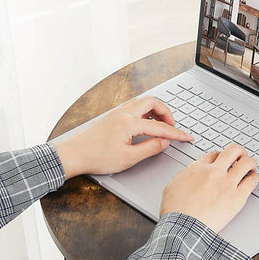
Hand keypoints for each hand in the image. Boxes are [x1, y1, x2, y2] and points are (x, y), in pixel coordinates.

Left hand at [54, 96, 191, 177]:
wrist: (72, 155)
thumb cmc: (96, 157)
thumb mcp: (128, 158)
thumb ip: (149, 148)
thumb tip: (163, 142)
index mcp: (129, 122)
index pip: (160, 126)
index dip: (176, 133)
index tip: (186, 137)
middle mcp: (123, 112)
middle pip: (152, 102)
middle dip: (166, 112)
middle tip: (172, 126)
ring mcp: (116, 112)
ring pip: (142, 101)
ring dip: (155, 110)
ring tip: (160, 123)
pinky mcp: (111, 116)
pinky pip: (133, 106)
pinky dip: (144, 111)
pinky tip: (144, 122)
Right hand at [160, 143, 258, 231]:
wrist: (183, 228)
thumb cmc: (175, 213)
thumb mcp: (171, 187)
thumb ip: (183, 177)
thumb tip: (188, 175)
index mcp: (197, 168)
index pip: (214, 154)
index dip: (220, 157)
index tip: (223, 162)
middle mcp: (214, 172)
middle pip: (233, 150)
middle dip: (239, 152)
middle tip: (241, 157)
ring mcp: (227, 183)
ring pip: (247, 162)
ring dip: (250, 163)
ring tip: (250, 168)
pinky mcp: (238, 197)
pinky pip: (252, 181)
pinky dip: (254, 179)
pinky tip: (252, 181)